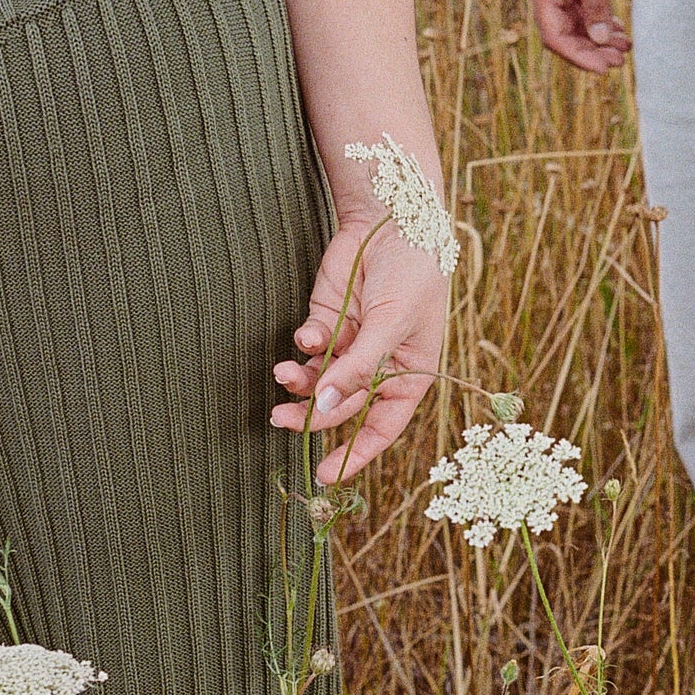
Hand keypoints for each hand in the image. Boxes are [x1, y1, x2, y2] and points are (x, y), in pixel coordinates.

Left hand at [272, 218, 448, 483]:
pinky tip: (306, 336)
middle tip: (281, 419)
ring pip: (319, 380)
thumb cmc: (413, 276)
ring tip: (283, 373)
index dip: (355, 454)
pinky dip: (304, 345)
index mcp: (409, 377)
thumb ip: (357, 369)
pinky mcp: (328, 321)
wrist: (394, 220)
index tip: (324, 474)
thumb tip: (326, 409)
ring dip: (300, 381)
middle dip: (312, 414)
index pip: (381, 428)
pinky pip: (311, 347)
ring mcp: (351, 345)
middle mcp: (378, 368)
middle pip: (342, 406)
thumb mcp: (392, 327)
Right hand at [524, 0, 629, 71]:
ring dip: (597, 36)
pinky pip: (581, 6)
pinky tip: (618, 29)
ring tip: (624, 48)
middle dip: (591, 49)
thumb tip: (597, 40)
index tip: (604, 69)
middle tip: (619, 62)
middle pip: (564, 32)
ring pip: (575, 21)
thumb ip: (596, 4)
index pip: (554, 35)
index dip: (578, 56)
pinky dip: (599, 18)